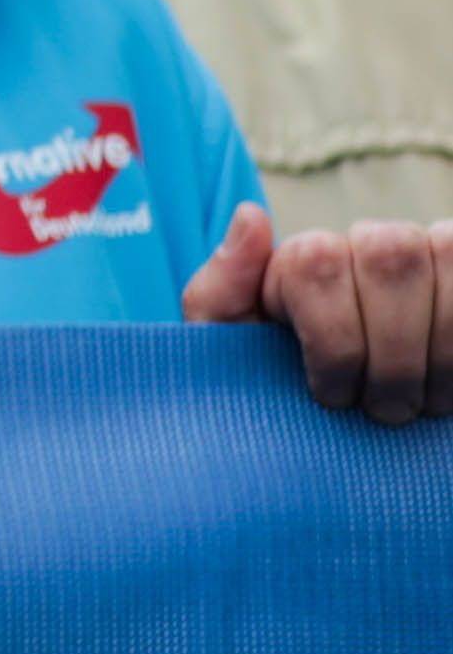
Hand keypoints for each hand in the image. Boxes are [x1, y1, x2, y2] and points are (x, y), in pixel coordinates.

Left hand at [188, 204, 449, 423]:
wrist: (339, 438)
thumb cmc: (282, 390)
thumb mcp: (236, 352)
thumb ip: (222, 290)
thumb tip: (251, 215)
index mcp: (312, 255)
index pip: (318, 261)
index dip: (332, 342)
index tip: (330, 395)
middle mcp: (378, 243)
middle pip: (391, 258)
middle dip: (391, 354)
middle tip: (384, 410)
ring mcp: (437, 258)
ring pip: (449, 283)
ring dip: (440, 361)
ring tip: (420, 406)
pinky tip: (449, 393)